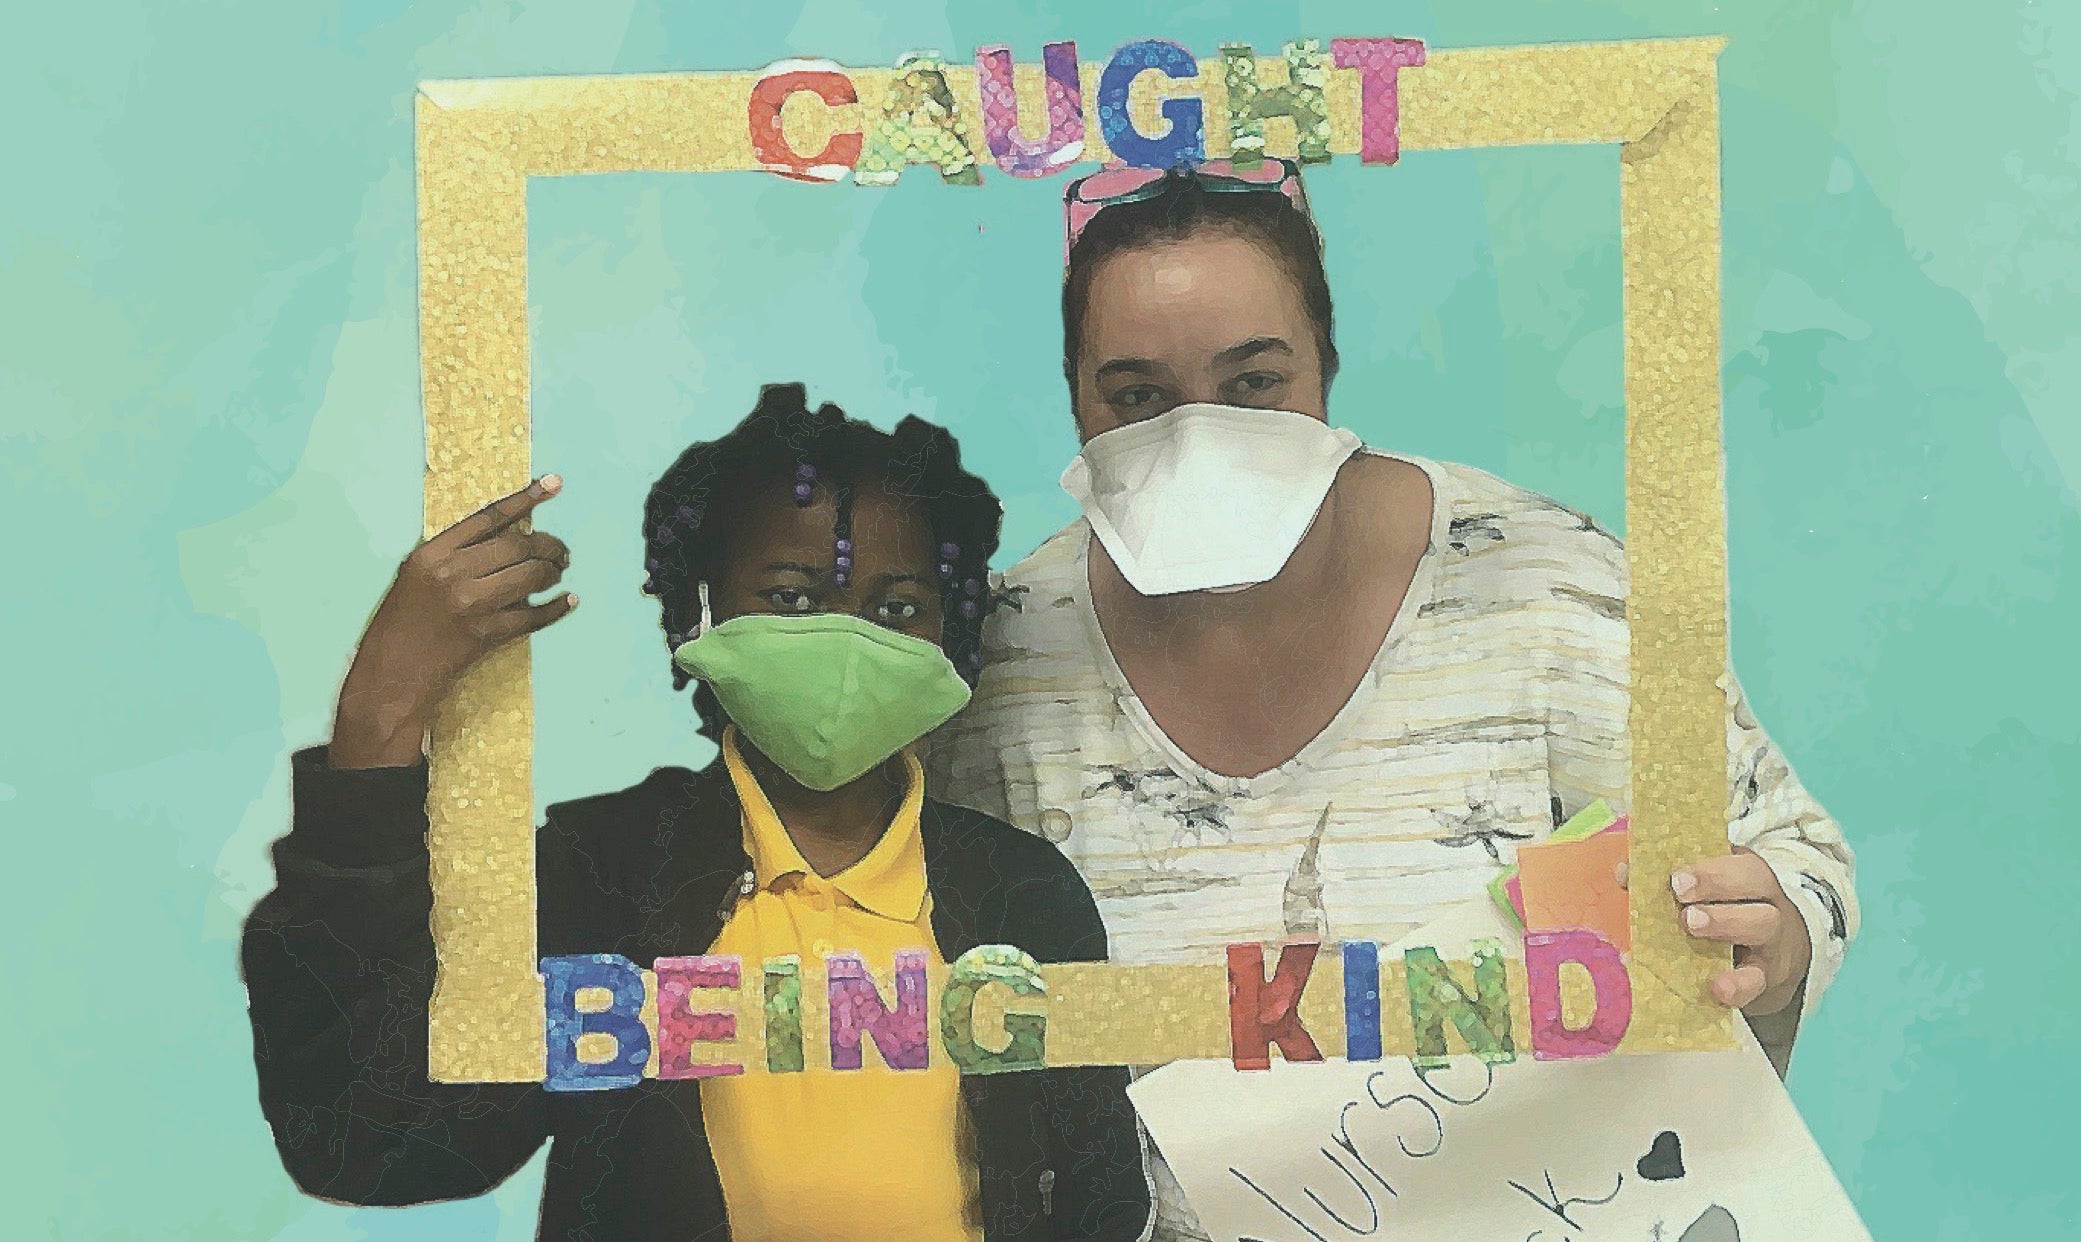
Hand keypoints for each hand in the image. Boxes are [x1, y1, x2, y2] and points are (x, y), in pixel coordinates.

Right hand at [331, 476, 574, 767]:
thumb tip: (512, 534)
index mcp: (432, 553)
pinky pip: (534, 616)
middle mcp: (452, 574)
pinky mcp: (487, 635)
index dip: (526, 498)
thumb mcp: (416, 576)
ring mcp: (472, 605)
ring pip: (531, 577)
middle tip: (562, 551)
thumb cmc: (401, 623)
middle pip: (518, 545)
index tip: (554, 484)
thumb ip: (456, 554)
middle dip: (549, 545)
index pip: (490, 516)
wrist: (390, 675)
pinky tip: (568, 601)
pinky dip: (556, 608)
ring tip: (559, 572)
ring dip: (553, 572)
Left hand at [1617, 846, 1810, 1015]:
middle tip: (1679, 890)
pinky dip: (1738, 984)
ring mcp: (1770, 937)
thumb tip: (1624, 873)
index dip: (1706, 865)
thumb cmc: (1723, 915)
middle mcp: (1764, 897)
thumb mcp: (1702, 893)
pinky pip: (1757, 979)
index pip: (1732, 856)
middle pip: (1754, 879)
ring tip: (1691, 924)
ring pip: (1763, 922)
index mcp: (1744, 871)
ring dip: (1725, 921)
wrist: (1764, 960)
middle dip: (1714, 881)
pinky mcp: (1766, 975)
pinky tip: (1718, 987)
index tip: (1674, 876)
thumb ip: (1663, 879)